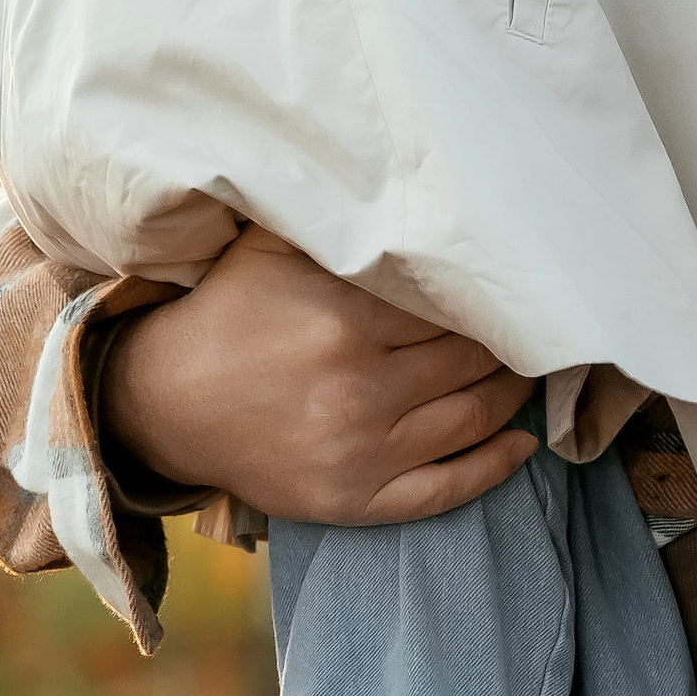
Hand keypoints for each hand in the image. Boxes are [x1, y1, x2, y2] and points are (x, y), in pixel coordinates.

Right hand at [103, 226, 539, 524]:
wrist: (161, 405)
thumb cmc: (226, 313)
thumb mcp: (270, 248)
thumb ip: (339, 221)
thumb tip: (412, 194)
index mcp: (342, 320)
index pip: (451, 304)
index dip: (486, 292)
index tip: (513, 281)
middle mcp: (357, 389)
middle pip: (471, 359)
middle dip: (510, 340)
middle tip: (535, 324)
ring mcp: (358, 453)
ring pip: (472, 418)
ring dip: (514, 395)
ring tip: (530, 370)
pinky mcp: (353, 501)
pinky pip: (446, 489)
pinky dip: (495, 467)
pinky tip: (523, 445)